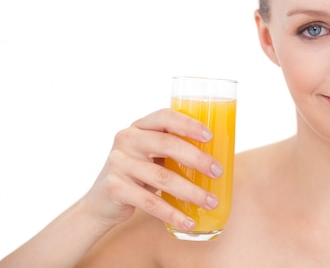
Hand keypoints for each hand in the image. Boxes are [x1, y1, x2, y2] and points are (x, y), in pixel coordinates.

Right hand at [81, 109, 220, 231]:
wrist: (100, 202)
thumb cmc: (138, 173)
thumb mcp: (151, 154)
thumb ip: (173, 148)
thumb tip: (216, 157)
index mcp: (139, 126)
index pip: (165, 117)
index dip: (188, 124)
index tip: (210, 136)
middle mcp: (126, 140)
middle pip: (168, 145)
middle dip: (197, 159)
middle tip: (217, 172)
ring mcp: (119, 163)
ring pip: (163, 177)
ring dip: (191, 192)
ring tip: (211, 202)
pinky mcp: (115, 188)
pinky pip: (150, 202)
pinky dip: (173, 214)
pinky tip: (188, 222)